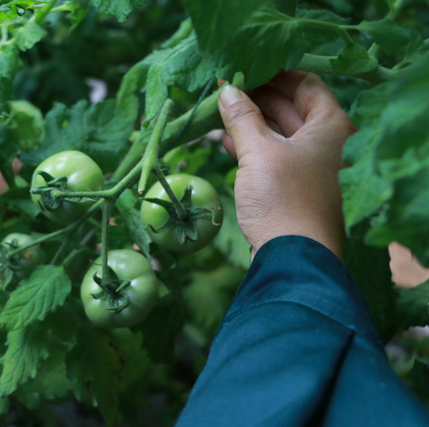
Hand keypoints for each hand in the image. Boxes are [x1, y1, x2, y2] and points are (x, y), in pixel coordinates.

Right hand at [218, 71, 356, 259]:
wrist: (292, 257)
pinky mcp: (290, 185)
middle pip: (288, 107)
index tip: (243, 66)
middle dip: (254, 97)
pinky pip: (269, 155)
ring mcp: (307, 165)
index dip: (274, 73)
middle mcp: (324, 142)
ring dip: (247, 122)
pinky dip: (248, 146)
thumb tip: (225, 89)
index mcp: (330, 126)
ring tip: (217, 111)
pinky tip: (224, 139)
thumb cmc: (283, 198)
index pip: (305, 83)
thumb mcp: (259, 152)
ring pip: (275, 132)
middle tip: (223, 88)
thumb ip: (242, 117)